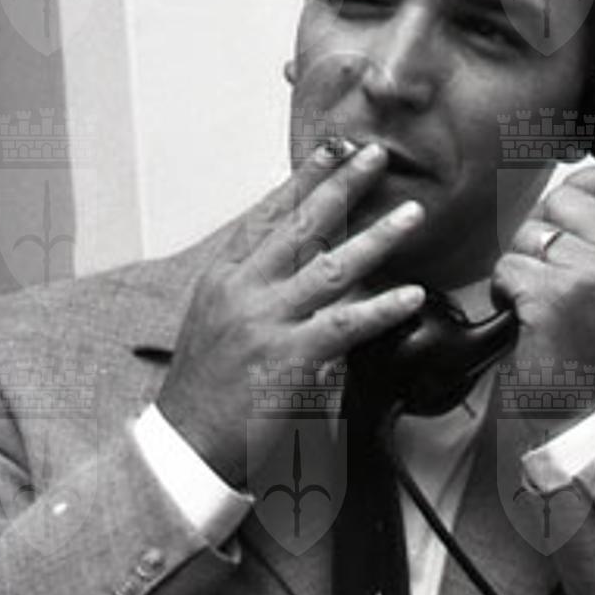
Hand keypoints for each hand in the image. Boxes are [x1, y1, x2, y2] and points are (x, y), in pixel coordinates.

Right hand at [155, 140, 427, 486]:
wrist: (183, 443)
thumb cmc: (203, 389)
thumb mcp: (214, 322)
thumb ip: (250, 289)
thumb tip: (291, 265)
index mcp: (224, 278)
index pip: (267, 216)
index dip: (301, 180)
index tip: (330, 150)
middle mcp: (244, 291)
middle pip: (301, 226)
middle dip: (341, 186)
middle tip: (374, 155)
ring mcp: (267, 323)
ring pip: (330, 268)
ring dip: (376, 237)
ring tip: (411, 214)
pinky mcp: (289, 359)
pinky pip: (345, 325)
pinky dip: (382, 308)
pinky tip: (411, 294)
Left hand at [491, 163, 594, 410]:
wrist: (581, 410)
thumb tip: (576, 184)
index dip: (580, 190)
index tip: (569, 223)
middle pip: (563, 198)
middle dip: (544, 234)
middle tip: (557, 279)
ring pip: (530, 233)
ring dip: (523, 266)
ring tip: (544, 302)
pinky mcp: (557, 294)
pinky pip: (509, 265)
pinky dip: (506, 291)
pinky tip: (528, 318)